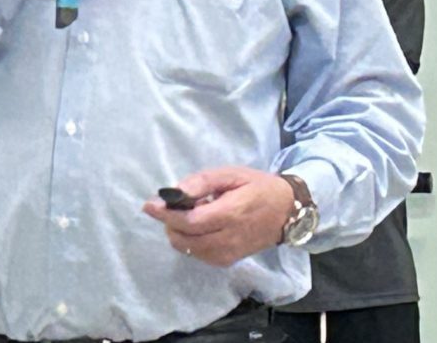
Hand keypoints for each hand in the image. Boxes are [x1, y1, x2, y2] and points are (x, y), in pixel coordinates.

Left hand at [142, 167, 295, 266]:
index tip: (149, 205)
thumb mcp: (232, 174)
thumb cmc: (258, 187)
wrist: (286, 212)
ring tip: (193, 214)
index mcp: (230, 214)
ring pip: (187, 249)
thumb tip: (173, 193)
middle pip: (183, 238)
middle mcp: (227, 239)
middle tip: (175, 206)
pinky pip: (197, 254)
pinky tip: (201, 227)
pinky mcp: (227, 261)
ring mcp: (227, 254)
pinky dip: (190, 241)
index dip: (166, 215)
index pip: (189, 221)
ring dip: (179, 232)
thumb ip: (202, 182)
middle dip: (170, 222)